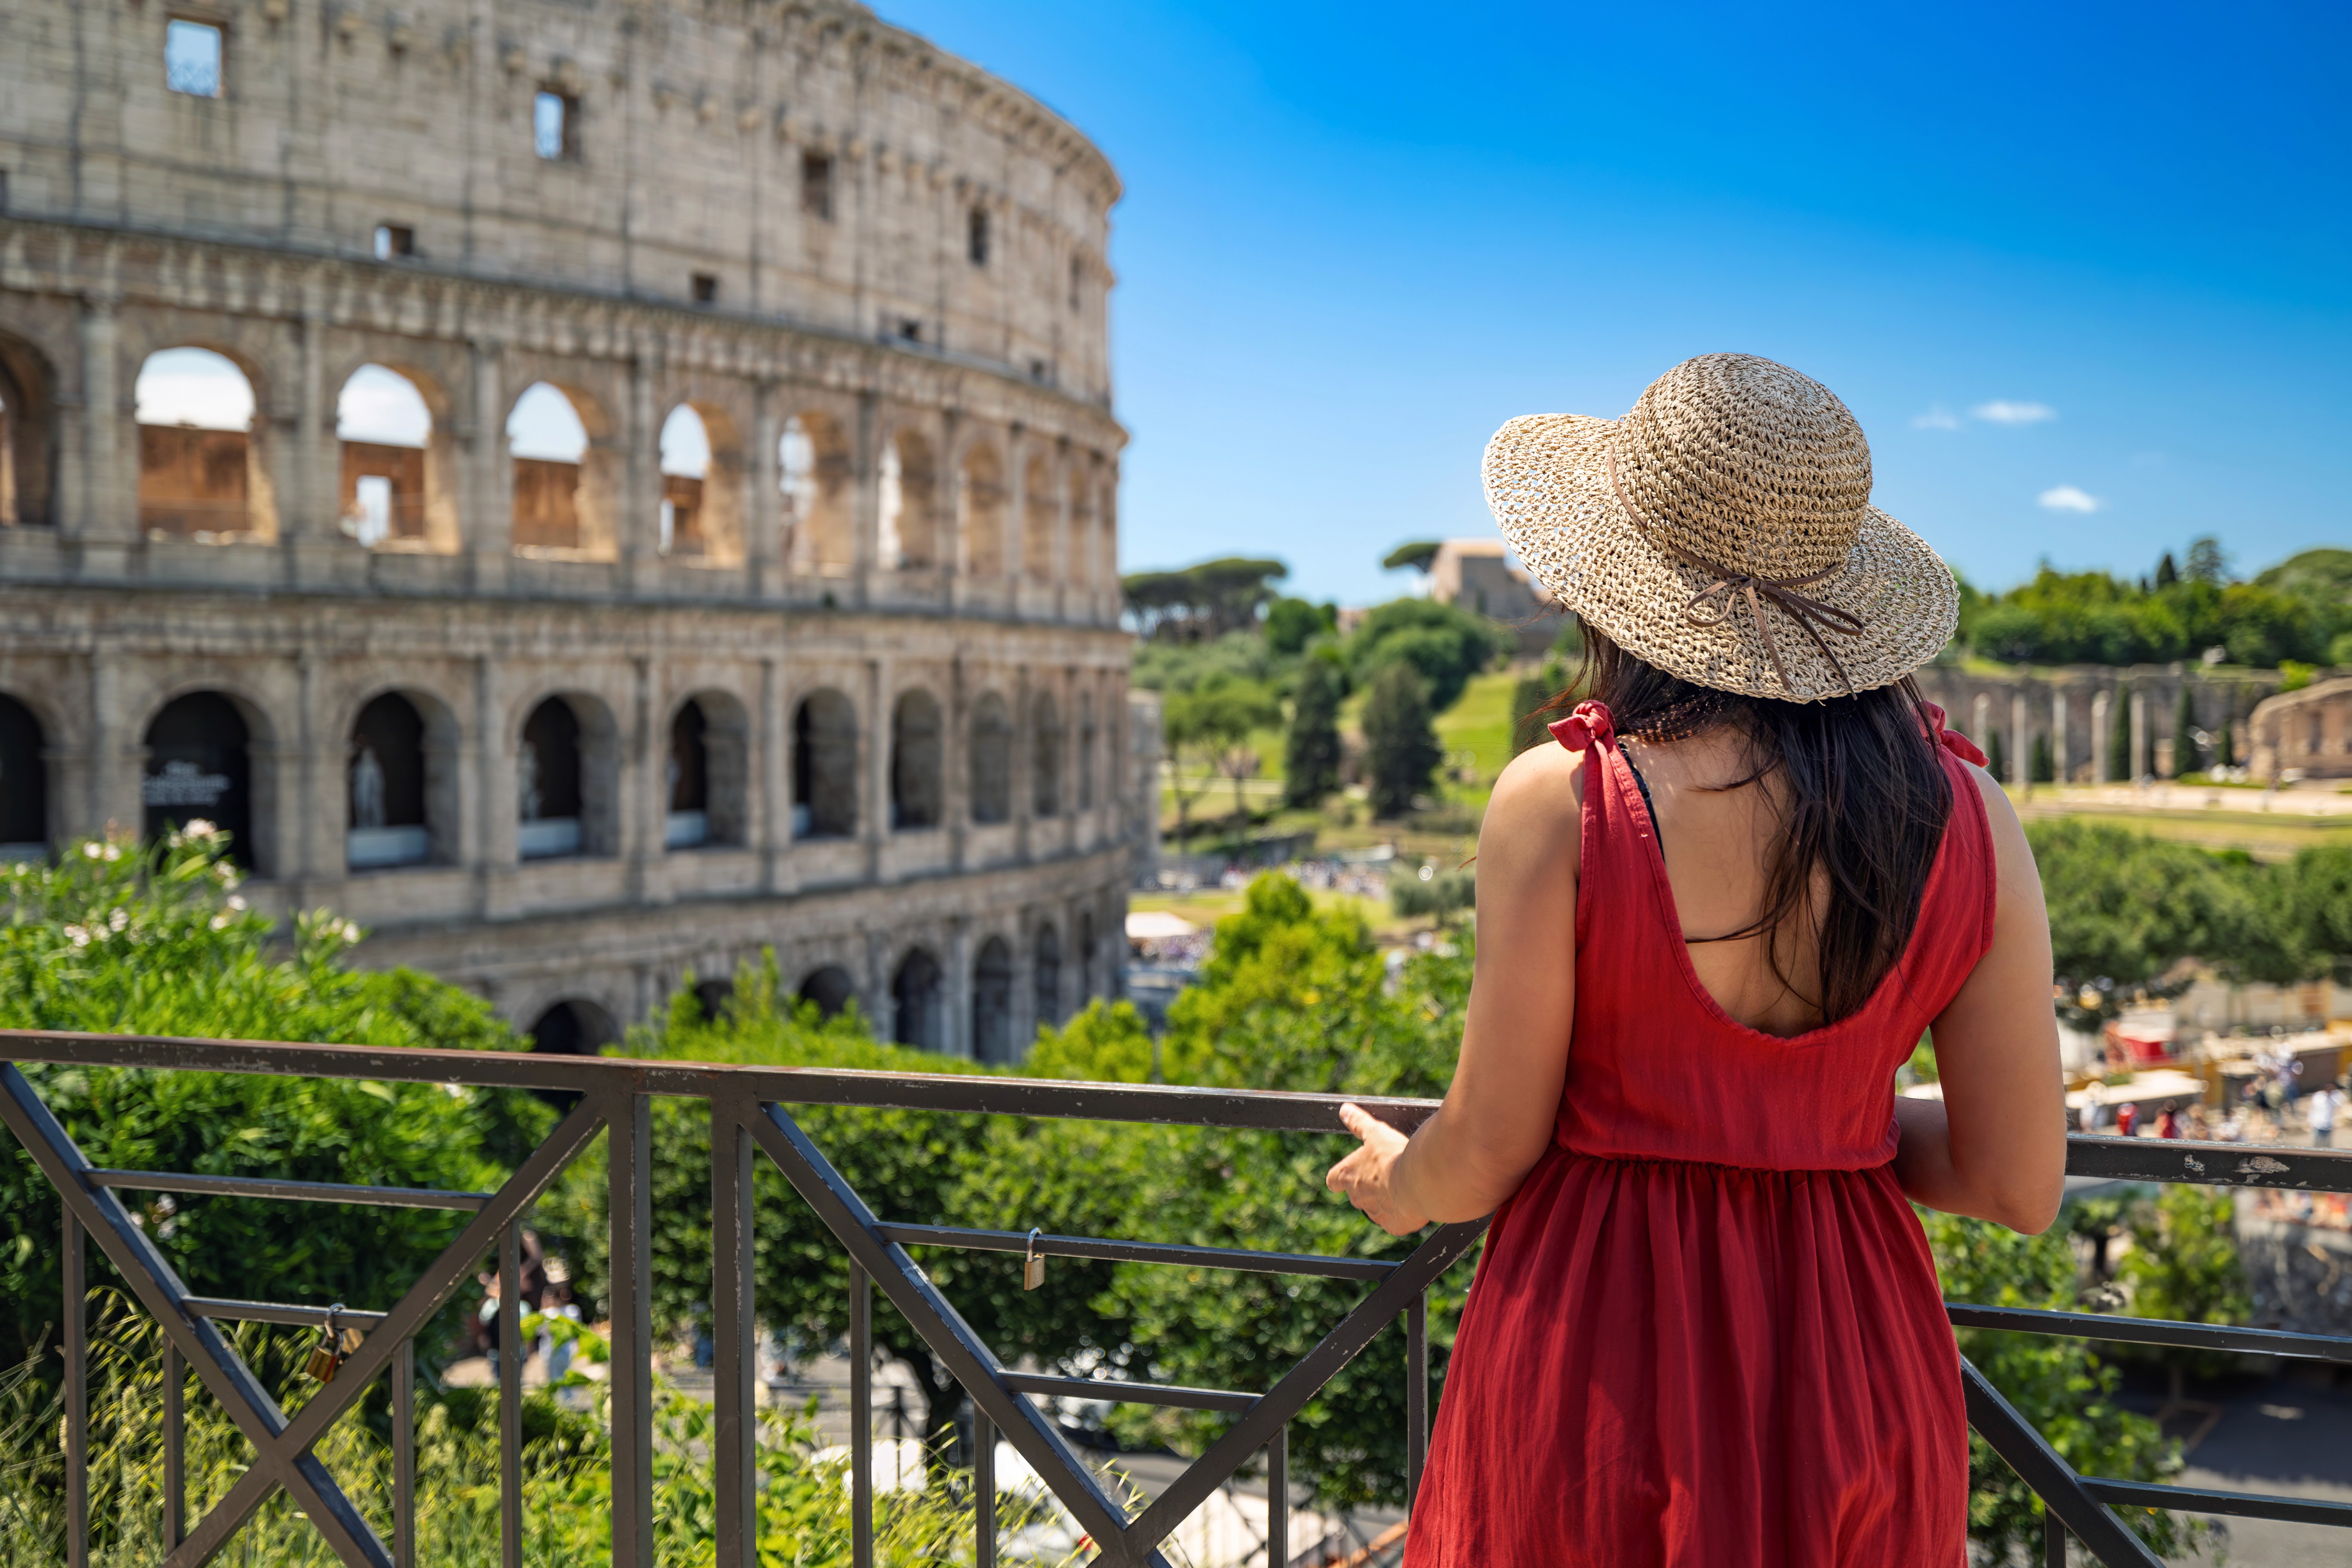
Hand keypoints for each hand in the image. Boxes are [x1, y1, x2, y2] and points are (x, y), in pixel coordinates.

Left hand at [1325, 1103, 1430, 1237]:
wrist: (1420, 1181)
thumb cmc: (1395, 1155)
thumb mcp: (1375, 1132)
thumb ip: (1358, 1122)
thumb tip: (1344, 1110)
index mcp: (1348, 1175)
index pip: (1334, 1179)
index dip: (1340, 1176)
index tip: (1348, 1172)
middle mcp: (1357, 1197)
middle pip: (1357, 1193)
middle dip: (1369, 1185)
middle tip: (1387, 1173)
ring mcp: (1375, 1214)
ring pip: (1376, 1208)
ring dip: (1386, 1199)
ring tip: (1404, 1184)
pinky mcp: (1393, 1226)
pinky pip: (1395, 1221)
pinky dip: (1402, 1213)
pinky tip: (1413, 1201)